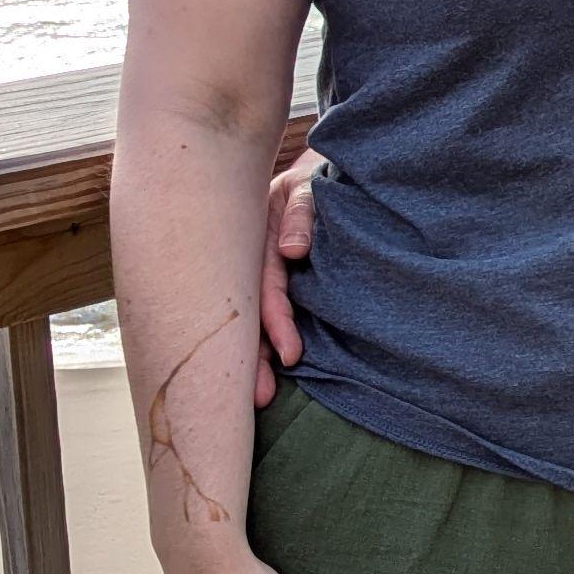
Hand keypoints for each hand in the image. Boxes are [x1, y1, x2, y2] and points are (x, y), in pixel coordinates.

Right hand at [251, 145, 325, 404]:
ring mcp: (262, 273)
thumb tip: (293, 251)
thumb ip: (303, 212)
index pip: (265, 286)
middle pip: (250, 313)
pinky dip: (266, 342)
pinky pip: (266, 313)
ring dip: (258, 357)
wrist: (323, 175)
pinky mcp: (275, 281)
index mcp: (256, 238)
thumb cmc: (315, 180)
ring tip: (262, 398)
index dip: (275, 321)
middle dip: (255, 356)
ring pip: (255, 319)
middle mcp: (253, 261)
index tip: (290, 355)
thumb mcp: (309, 186)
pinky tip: (267, 373)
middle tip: (261, 398)